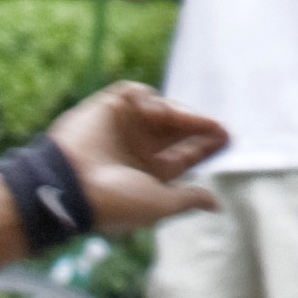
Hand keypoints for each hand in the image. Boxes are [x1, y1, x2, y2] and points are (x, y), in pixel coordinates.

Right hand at [43, 83, 226, 231]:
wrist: (70, 185)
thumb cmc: (114, 202)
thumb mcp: (160, 204)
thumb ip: (188, 199)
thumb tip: (216, 204)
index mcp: (150, 173)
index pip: (186, 154)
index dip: (206, 145)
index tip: (227, 136)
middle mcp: (138, 149)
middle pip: (179, 130)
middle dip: (199, 126)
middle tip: (218, 127)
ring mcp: (123, 127)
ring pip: (162, 110)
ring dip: (177, 113)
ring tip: (182, 120)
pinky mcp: (107, 107)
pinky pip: (136, 93)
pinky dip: (148, 98)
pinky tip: (153, 111)